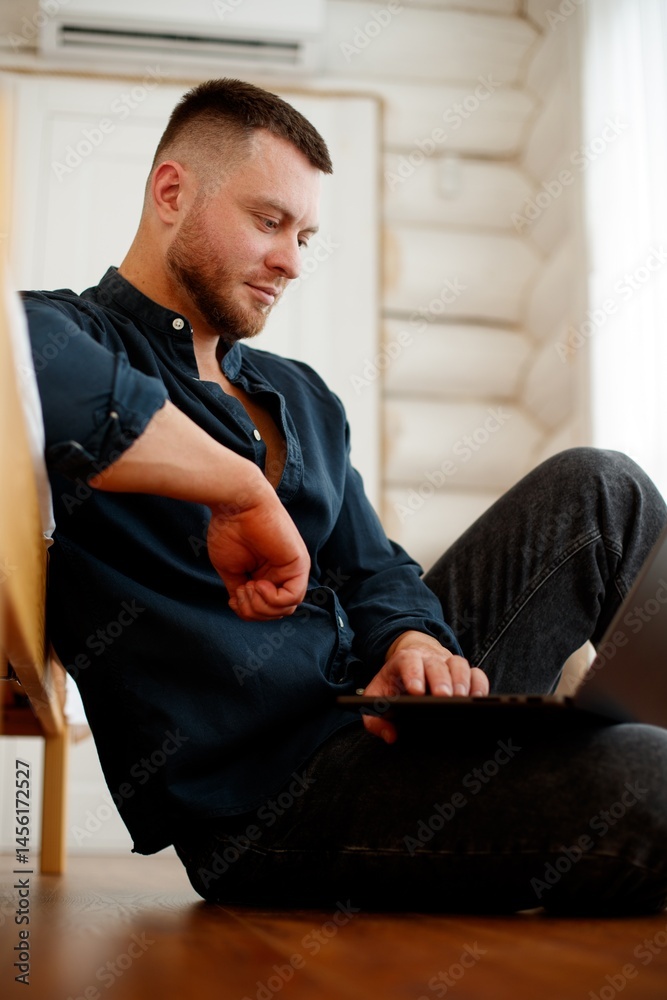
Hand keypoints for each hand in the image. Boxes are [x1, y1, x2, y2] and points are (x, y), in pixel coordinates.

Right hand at [207, 488, 309, 620]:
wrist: (236, 505)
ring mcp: (293, 569)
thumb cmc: (230, 531)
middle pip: (277, 612)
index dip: (249, 612)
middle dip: (254, 612)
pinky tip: (258, 584)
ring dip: (261, 606)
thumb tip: (244, 609)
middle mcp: (283, 572)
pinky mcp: (299, 563)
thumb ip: (241, 592)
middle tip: (240, 593)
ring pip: (286, 609)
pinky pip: (292, 597)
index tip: (233, 597)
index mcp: (268, 574)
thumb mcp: (233, 571)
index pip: (267, 609)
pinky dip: (272, 599)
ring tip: (248, 587)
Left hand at [361, 630, 488, 742]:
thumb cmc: (394, 683)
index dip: (413, 674)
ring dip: (462, 681)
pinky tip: (478, 700)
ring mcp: (448, 663)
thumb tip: (391, 736)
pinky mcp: (464, 672)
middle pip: (436, 664)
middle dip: (440, 680)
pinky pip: (476, 673)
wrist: (410, 662)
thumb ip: (375, 719)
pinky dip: (480, 685)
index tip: (415, 692)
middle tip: (444, 699)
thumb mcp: (376, 697)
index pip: (408, 661)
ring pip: (459, 664)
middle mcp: (428, 658)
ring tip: (463, 701)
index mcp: (404, 660)